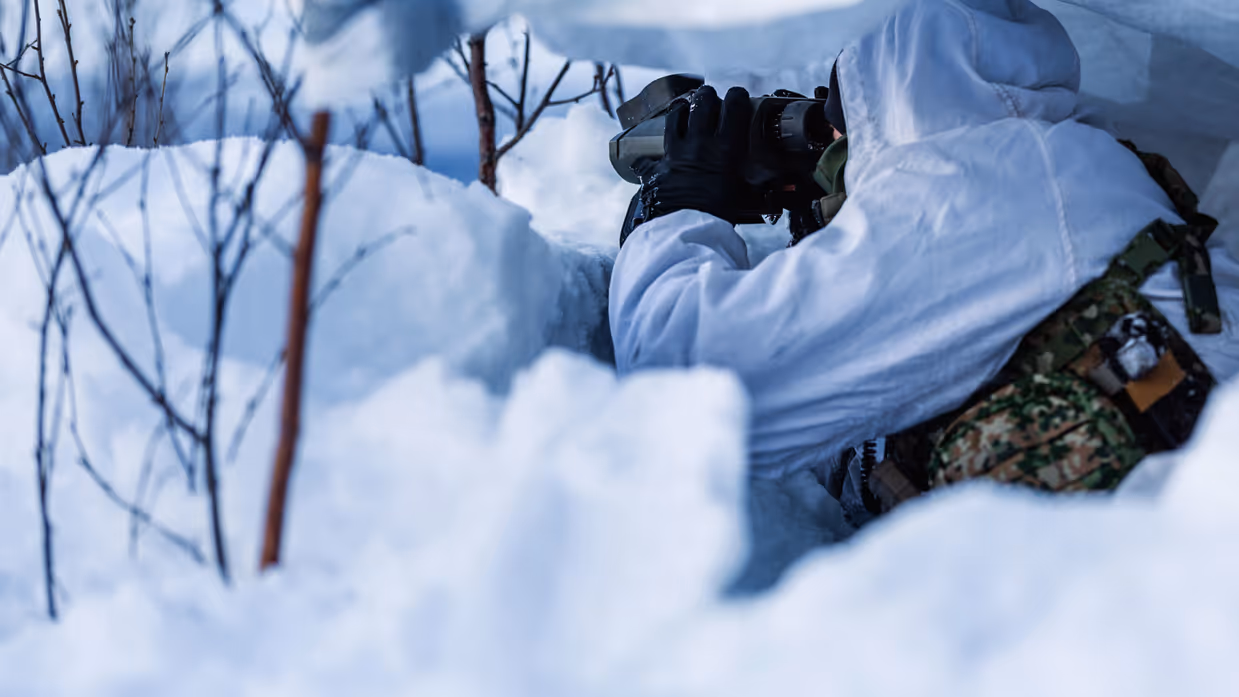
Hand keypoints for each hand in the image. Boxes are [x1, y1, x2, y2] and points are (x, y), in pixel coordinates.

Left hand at [637, 85, 751, 225]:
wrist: (688, 230)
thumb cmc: (719, 216)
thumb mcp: (744, 196)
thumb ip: (756, 184)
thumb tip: (776, 185)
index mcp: (726, 148)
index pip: (734, 108)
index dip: (737, 96)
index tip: (738, 95)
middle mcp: (700, 143)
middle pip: (702, 103)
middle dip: (707, 96)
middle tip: (710, 98)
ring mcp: (676, 153)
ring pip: (675, 117)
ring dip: (681, 110)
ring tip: (684, 110)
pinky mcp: (657, 168)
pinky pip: (648, 158)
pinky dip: (647, 157)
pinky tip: (648, 158)